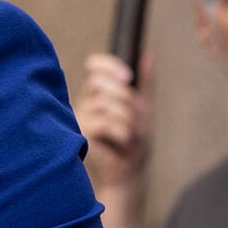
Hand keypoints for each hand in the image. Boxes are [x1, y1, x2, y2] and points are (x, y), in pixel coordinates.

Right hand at [73, 53, 151, 227]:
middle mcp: (84, 101)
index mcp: (97, 92)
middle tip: (134, 116)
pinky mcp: (80, 134)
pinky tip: (123, 142)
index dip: (109, 66)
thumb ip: (144, 82)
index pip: (94, 66)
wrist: (128, 173)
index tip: (128, 78)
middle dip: (125, 97)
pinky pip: (104, 122)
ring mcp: (80, 118)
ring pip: (105, 103)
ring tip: (130, 135)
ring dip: (127, 119)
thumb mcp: (142, 108)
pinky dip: (122, 132)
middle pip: (99, 82)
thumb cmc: (133, 142)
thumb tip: (147, 53)